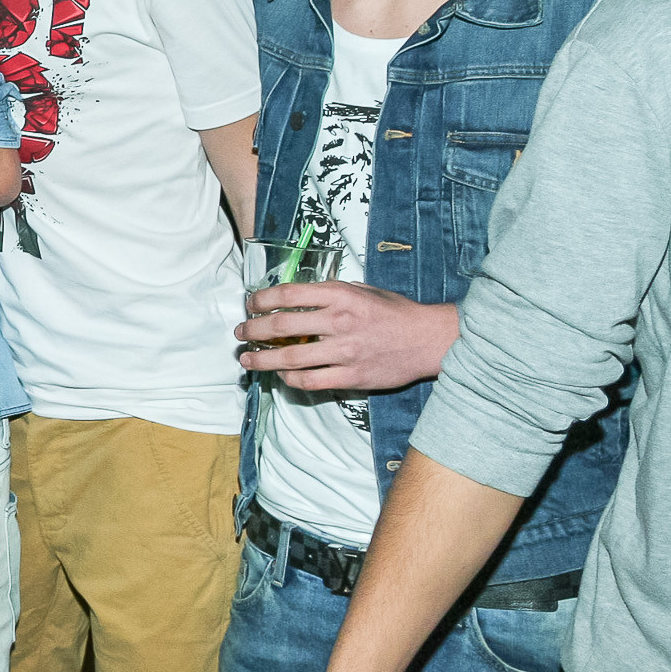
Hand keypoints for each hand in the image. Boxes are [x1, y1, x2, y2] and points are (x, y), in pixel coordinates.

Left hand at [237, 282, 457, 390]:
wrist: (429, 340)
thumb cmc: (395, 311)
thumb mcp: (363, 289)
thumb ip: (330, 292)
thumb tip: (295, 296)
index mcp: (341, 295)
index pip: (288, 294)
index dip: (262, 299)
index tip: (250, 304)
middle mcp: (340, 322)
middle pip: (281, 326)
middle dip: (253, 330)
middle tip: (241, 332)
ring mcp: (345, 352)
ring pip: (290, 358)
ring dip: (262, 360)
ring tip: (247, 359)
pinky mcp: (352, 377)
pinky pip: (310, 381)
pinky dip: (290, 379)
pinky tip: (281, 376)